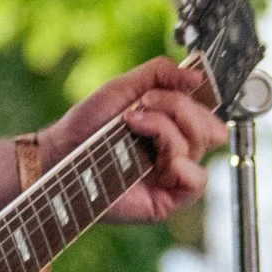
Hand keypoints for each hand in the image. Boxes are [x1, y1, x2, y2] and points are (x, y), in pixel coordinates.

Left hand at [41, 57, 226, 223]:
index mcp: (171, 124)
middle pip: (209, 127)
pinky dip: (184, 166)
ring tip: (133, 125)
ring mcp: (171, 175)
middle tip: (145, 102)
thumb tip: (197, 76)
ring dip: (165, 129)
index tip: (178, 85)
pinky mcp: (167, 199)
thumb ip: (160, 72)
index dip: (199, 98)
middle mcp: (175, 149)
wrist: (62, 150)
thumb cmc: (87, 124)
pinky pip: (197, 182)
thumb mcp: (124, 85)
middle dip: (178, 107)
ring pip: (196, 147)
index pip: (208, 112)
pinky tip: (164, 159)